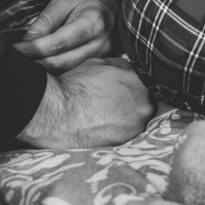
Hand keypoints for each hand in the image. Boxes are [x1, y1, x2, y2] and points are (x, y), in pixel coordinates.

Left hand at [14, 0, 119, 72]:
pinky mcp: (100, 64)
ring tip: (27, 64)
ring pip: (66, 71)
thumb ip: (45, 22)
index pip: (57, 43)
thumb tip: (27, 42)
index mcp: (93, 22)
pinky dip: (56, 71)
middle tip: (17, 62)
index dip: (33, 49)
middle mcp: (101, 43)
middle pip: (61, 62)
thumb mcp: (62, 1)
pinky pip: (74, 71)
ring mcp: (103, 56)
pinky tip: (43, 66)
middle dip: (35, 63)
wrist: (110, 2)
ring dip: (44, 70)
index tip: (15, 50)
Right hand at [17, 57, 154, 148]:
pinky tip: (101, 125)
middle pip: (142, 103)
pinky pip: (125, 133)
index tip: (120, 90)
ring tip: (104, 115)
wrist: (60, 112)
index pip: (144, 83)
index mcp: (140, 82)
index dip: (131, 86)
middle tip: (110, 103)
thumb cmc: (77, 85)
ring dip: (125, 118)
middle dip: (130, 102)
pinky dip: (116, 130)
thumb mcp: (100, 63)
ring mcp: (136, 124)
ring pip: (135, 119)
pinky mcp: (125, 141)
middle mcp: (144, 104)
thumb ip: (121, 65)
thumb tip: (129, 68)